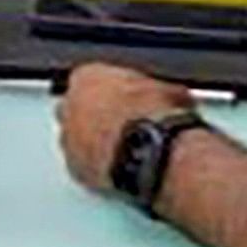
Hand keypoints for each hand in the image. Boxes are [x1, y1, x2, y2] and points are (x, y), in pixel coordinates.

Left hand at [56, 63, 193, 197]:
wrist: (152, 152)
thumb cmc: (157, 117)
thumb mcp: (169, 92)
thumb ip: (161, 91)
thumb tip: (178, 97)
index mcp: (88, 77)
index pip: (90, 81)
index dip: (111, 94)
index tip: (127, 103)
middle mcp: (69, 105)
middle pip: (75, 108)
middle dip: (94, 117)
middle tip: (122, 127)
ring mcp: (68, 136)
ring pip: (75, 138)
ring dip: (93, 143)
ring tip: (123, 151)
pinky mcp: (74, 166)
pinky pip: (80, 165)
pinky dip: (96, 167)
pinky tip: (119, 169)